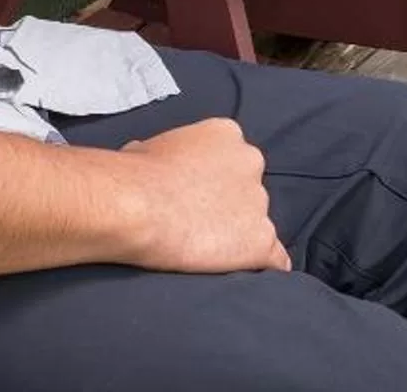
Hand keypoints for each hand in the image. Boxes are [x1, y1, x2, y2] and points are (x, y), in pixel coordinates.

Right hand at [111, 118, 288, 273]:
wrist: (135, 206)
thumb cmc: (131, 175)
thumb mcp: (147, 147)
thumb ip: (168, 155)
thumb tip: (150, 161)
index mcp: (226, 134)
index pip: (233, 159)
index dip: (215, 181)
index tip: (196, 195)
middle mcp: (251, 162)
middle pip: (249, 189)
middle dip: (230, 206)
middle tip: (200, 222)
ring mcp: (259, 203)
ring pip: (259, 224)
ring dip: (240, 236)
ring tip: (208, 251)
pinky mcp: (261, 241)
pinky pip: (276, 258)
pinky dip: (264, 266)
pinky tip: (249, 273)